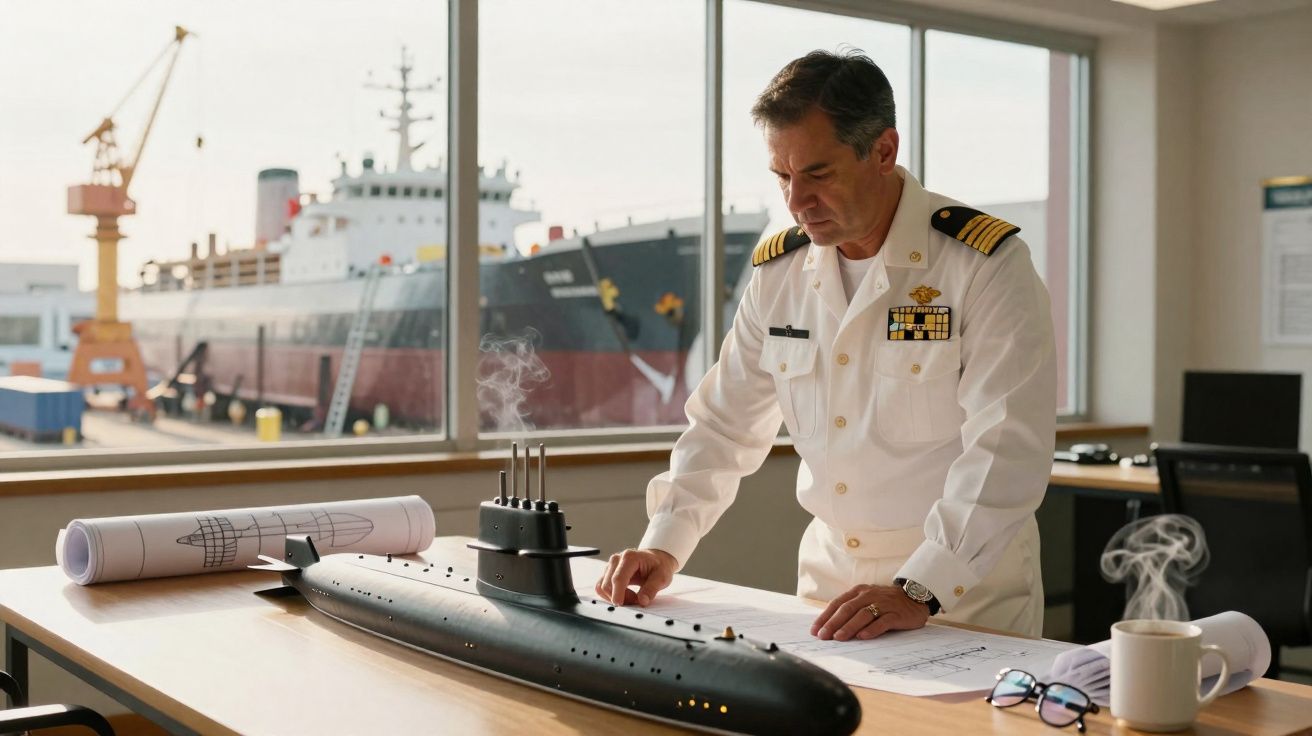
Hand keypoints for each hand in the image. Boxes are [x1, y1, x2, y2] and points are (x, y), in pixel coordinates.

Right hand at [595, 548, 676, 606]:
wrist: (656, 559)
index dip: (617, 593)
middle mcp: (617, 559)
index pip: (618, 578)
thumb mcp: (662, 577)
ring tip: (631, 597)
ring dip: (614, 597)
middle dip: (620, 597)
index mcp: (630, 557)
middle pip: (607, 584)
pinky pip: (602, 587)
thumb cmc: (659, 566)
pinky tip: (624, 595)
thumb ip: (652, 589)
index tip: (620, 604)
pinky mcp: (608, 572)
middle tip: (636, 600)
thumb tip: (642, 601)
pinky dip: (611, 595)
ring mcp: (610, 566)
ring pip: (602, 587)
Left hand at [810, 583, 928, 640]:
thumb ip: (851, 609)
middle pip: (848, 609)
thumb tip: (829, 626)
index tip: (815, 630)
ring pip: (863, 615)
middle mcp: (869, 595)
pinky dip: (872, 629)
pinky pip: (883, 621)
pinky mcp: (896, 614)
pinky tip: (863, 636)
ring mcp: (883, 604)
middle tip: (823, 636)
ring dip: (849, 626)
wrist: (914, 597)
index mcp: (859, 592)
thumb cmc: (885, 602)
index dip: (825, 617)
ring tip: (839, 637)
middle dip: (833, 623)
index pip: (838, 604)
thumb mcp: (866, 600)